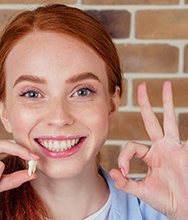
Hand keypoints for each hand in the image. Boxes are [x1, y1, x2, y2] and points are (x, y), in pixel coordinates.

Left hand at [110, 81, 187, 219]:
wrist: (185, 210)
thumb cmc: (166, 200)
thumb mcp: (142, 190)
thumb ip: (126, 183)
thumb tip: (112, 172)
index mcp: (150, 155)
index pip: (131, 145)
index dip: (123, 156)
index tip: (122, 170)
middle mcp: (162, 147)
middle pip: (151, 120)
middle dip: (145, 104)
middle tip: (140, 86)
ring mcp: (175, 147)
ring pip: (169, 120)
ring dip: (166, 103)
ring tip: (165, 84)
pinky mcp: (185, 152)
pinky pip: (184, 137)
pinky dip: (183, 124)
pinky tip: (185, 108)